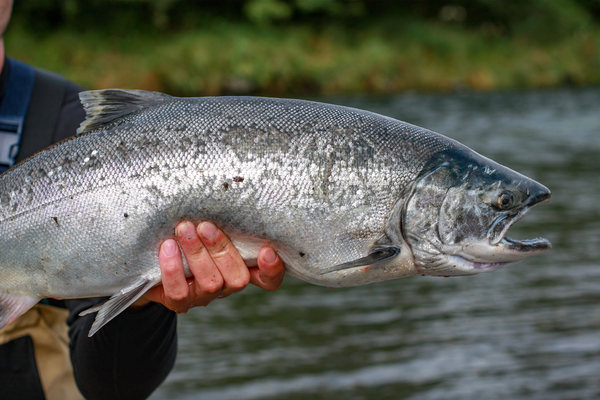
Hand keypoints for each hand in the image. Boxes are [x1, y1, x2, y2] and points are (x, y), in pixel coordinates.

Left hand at [131, 221, 284, 312]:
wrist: (153, 260)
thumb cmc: (188, 234)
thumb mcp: (207, 226)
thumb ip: (222, 217)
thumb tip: (222, 186)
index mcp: (241, 267)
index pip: (268, 279)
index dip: (272, 269)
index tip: (267, 249)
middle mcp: (227, 285)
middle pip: (238, 278)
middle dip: (222, 249)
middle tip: (205, 225)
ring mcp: (204, 296)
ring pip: (210, 283)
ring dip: (197, 254)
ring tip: (183, 228)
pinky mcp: (179, 302)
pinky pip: (179, 292)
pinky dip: (173, 268)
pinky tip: (167, 246)